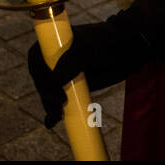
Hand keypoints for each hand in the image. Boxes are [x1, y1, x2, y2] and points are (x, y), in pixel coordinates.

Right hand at [26, 12, 150, 127]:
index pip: (36, 59)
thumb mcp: (87, 48)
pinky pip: (58, 101)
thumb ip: (69, 62)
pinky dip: (53, 112)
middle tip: (58, 105)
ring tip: (57, 115)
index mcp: (54, 42)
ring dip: (49, 105)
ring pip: (48, 92)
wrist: (128, 50)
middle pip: (41, 79)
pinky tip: (51, 122)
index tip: (52, 87)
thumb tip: (53, 81)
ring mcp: (63, 74)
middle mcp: (55, 58)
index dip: (40, 74)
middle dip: (46, 93)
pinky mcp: (71, 88)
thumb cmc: (107, 42)